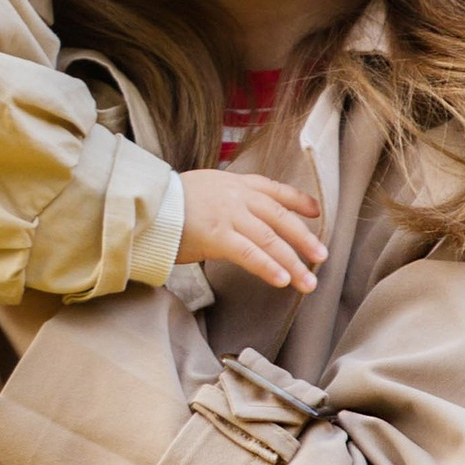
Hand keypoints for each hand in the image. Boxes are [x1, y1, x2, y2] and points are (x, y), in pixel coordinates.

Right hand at [175, 165, 322, 291]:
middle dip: (304, 237)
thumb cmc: (165, 202)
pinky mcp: (217, 236)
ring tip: (308, 282)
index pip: (273, 188)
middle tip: (322, 257)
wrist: (141, 201)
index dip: (297, 200)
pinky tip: (283, 280)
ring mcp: (228, 215)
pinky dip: (269, 267)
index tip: (316, 211)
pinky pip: (250, 254)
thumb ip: (223, 200)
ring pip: (270, 239)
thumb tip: (237, 217)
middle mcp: (236, 196)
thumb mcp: (201, 189)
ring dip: (293, 262)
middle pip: (279, 216)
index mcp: (232, 183)